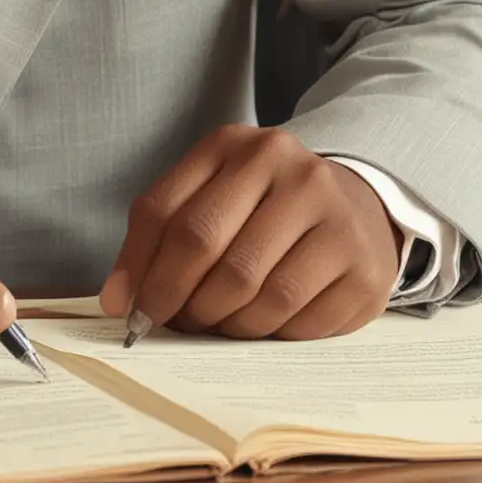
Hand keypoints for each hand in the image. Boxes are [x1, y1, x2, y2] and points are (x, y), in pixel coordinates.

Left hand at [98, 126, 403, 341]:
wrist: (356, 204)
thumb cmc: (264, 205)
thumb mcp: (209, 194)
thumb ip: (157, 234)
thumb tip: (117, 301)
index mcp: (238, 147)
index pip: (169, 213)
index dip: (141, 270)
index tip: (128, 310)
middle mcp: (292, 172)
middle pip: (212, 252)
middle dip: (180, 301)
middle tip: (173, 323)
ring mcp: (335, 218)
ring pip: (259, 294)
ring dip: (226, 324)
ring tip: (218, 322)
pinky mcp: (364, 269)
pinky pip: (302, 322)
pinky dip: (272, 335)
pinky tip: (265, 324)